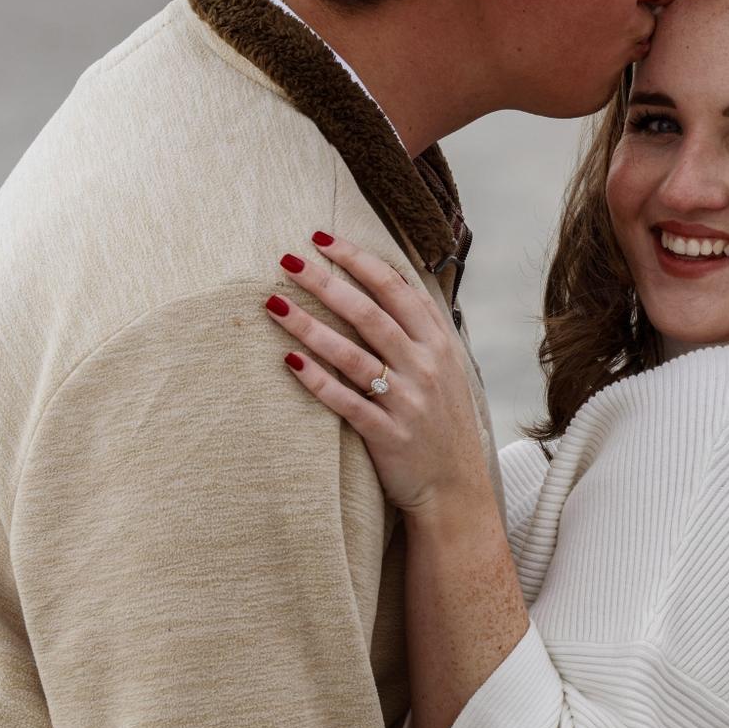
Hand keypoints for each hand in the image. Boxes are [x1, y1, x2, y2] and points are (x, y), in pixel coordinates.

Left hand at [265, 232, 491, 516]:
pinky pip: (346, 401)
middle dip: (325, 282)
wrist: (455, 488)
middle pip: (368, 314)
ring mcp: (407, 401)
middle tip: (286, 260)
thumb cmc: (441, 422)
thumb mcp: (446, 368)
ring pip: (351, 354)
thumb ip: (420, 329)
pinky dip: (317, 380)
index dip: (357, 259)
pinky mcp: (387, 434)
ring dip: (308, 326)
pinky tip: (288, 360)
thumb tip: (389, 282)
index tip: (321, 239)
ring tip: (273, 303)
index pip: (395, 288)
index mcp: (439, 343)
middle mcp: (425, 366)